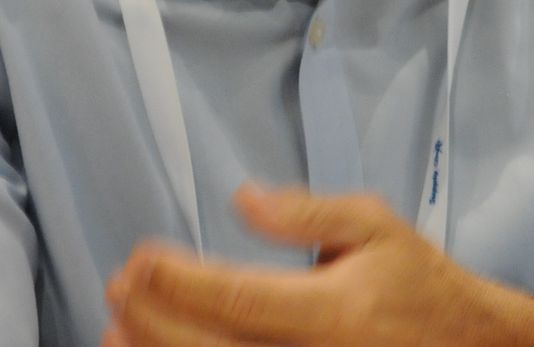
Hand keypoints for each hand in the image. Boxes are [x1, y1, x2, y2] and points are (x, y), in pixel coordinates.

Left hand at [102, 184, 533, 346]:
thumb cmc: (416, 284)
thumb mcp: (374, 227)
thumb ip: (307, 213)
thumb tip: (243, 200)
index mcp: (332, 311)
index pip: (237, 300)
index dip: (178, 282)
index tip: (138, 258)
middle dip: (153, 321)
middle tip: (117, 288)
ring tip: (118, 333)